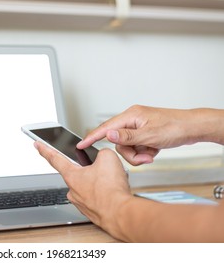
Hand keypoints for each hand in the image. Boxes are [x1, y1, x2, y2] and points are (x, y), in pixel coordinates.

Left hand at [34, 141, 131, 235]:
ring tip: (112, 183)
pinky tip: (113, 193)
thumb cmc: (111, 190)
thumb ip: (101, 152)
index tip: (37, 145)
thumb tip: (103, 157)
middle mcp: (73, 190)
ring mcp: (81, 203)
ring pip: (89, 186)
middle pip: (77, 173)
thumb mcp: (108, 157)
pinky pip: (97, 198)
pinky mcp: (92, 212)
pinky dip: (105, 194)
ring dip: (100, 183)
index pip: (54, 158)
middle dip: (90, 170)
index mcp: (71, 176)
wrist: (119, 213)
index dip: (45, 149)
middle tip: (103, 171)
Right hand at [77, 105, 194, 165]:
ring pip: (127, 148)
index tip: (80, 144)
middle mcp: (132, 121)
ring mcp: (138, 129)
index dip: (92, 137)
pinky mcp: (143, 135)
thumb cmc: (174, 127)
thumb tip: (108, 135)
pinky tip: (154, 151)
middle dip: (130, 153)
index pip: (106, 128)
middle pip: (118, 143)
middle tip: (144, 157)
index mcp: (130, 116)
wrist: (192, 129)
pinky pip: (136, 148)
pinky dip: (144, 153)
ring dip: (139, 155)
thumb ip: (126, 137)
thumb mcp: (149, 135)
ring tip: (151, 154)